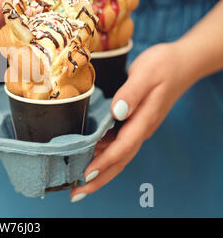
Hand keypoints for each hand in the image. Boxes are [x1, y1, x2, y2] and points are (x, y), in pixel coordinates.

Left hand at [70, 42, 197, 201]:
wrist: (181, 63)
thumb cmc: (164, 66)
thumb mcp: (146, 73)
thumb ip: (131, 93)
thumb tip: (117, 112)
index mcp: (143, 121)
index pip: (122, 148)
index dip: (103, 162)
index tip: (85, 174)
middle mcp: (140, 129)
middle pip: (118, 161)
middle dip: (98, 179)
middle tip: (76, 193)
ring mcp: (137, 127)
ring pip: (117, 155)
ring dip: (98, 170)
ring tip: (76, 182)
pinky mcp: (132, 122)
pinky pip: (116, 144)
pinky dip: (101, 154)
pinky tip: (87, 156)